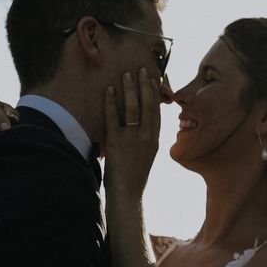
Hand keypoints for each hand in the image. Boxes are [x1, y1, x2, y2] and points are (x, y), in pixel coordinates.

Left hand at [104, 68, 160, 199]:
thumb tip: (140, 128)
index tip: (154, 79)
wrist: (128, 196)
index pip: (157, 111)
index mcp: (155, 140)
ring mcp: (132, 140)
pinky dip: (111, 102)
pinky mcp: (117, 143)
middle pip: (148, 105)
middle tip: (141, 70)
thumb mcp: (145, 157)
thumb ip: (144, 141)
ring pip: (133, 108)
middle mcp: (146, 137)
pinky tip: (109, 90)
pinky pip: (113, 118)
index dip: (156, 94)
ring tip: (126, 75)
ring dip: (129, 89)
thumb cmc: (134, 178)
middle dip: (145, 85)